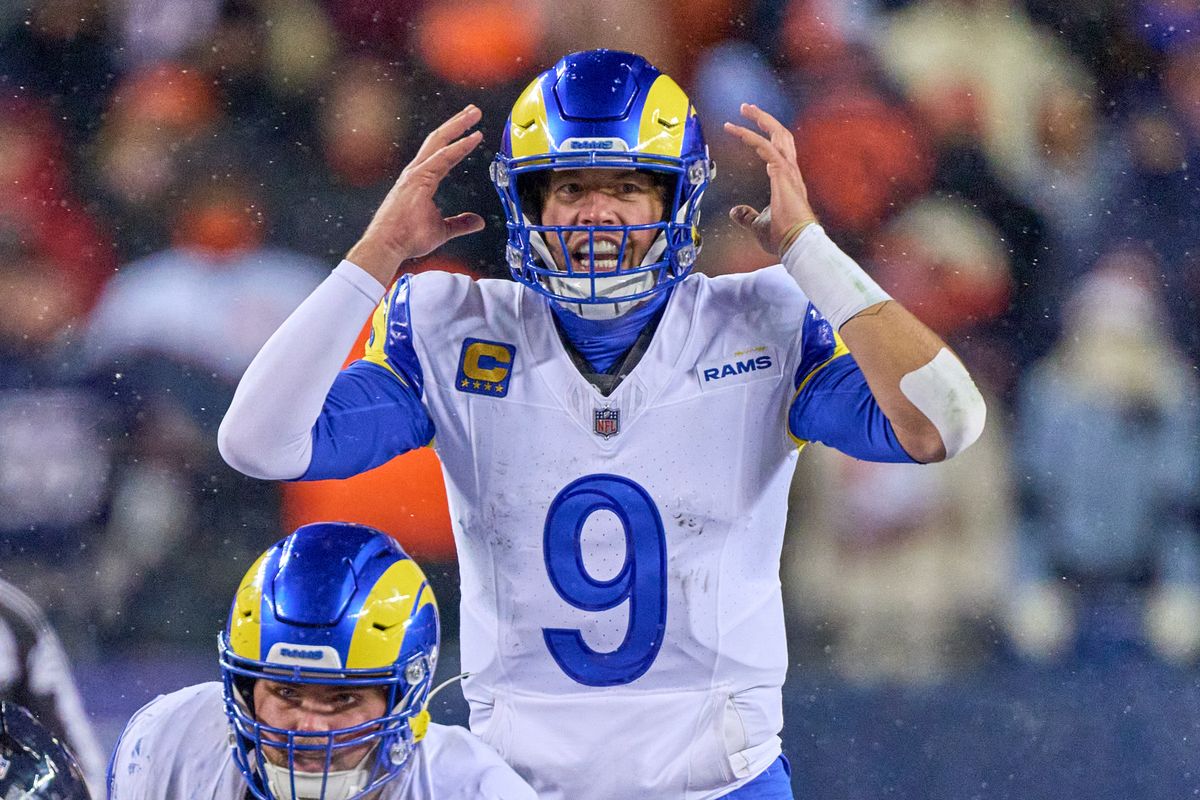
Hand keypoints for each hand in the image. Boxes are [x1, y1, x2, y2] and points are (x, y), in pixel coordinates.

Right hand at [347, 105, 485, 284]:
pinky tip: (473, 138)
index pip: (441, 153)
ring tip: (474, 114)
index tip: (473, 131)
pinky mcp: (417, 180)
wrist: (387, 246)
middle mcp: (416, 171)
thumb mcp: (442, 230)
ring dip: (458, 126)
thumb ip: (460, 223)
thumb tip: (478, 221)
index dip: (457, 140)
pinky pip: (443, 159)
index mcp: (420, 179)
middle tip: (474, 111)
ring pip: (439, 141)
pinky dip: (459, 147)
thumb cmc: (407, 239)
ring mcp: (415, 174)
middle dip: (457, 123)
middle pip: (438, 139)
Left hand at [724, 103, 816, 255]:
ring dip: (760, 119)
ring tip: (744, 109)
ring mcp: (789, 171)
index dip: (764, 137)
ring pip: (777, 135)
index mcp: (788, 180)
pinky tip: (737, 131)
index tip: (746, 129)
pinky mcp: (782, 173)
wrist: (797, 243)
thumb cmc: (783, 237)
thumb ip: (747, 216)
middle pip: (781, 135)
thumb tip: (735, 212)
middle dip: (765, 119)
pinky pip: (765, 148)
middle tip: (746, 108)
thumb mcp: (759, 224)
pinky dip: (751, 137)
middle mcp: (791, 171)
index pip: (779, 150)